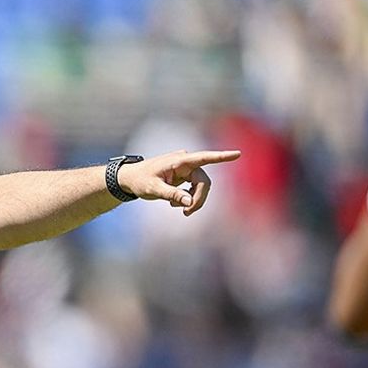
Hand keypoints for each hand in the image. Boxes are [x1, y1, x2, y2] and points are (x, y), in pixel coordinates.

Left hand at [117, 149, 241, 215]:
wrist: (130, 179)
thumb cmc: (140, 181)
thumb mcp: (153, 189)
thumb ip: (171, 195)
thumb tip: (189, 202)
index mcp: (179, 161)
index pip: (204, 158)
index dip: (221, 157)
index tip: (238, 154)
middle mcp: (185, 162)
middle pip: (203, 181)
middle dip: (199, 198)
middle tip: (187, 213)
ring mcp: (185, 169)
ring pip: (200, 186)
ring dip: (193, 200)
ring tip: (179, 209)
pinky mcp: (184, 176)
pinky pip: (194, 188)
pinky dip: (188, 198)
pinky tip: (175, 204)